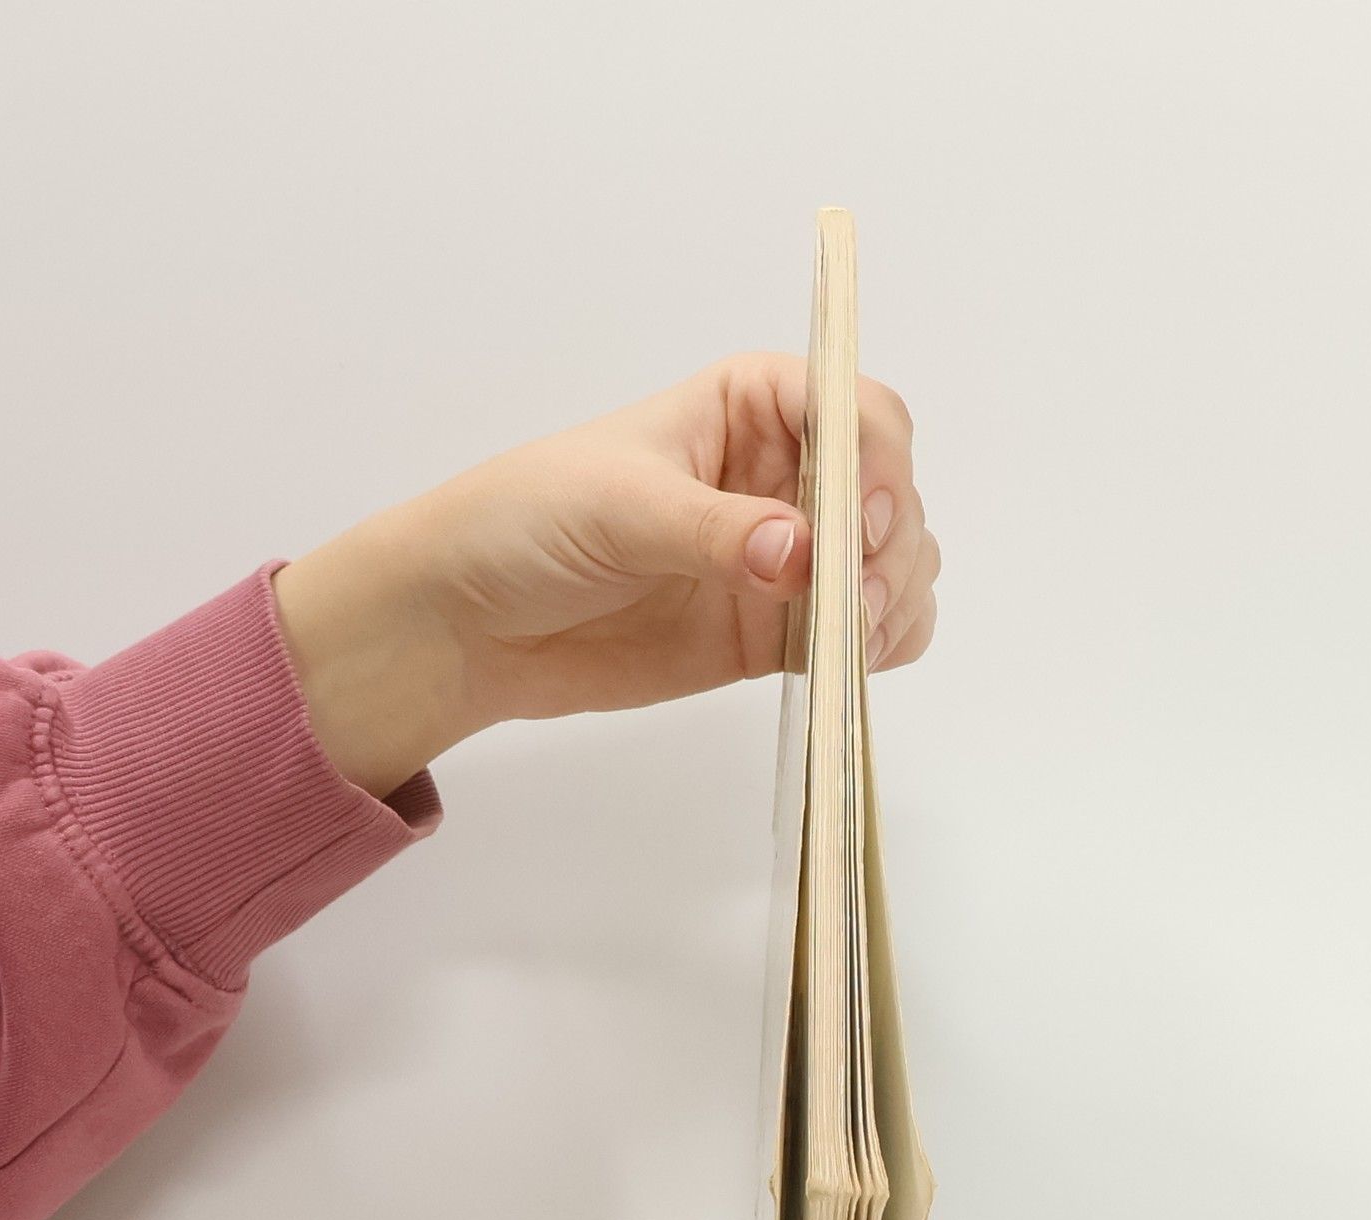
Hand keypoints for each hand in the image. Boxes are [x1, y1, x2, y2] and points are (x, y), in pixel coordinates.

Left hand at [272, 353, 938, 797]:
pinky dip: (883, 646)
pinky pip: (867, 633)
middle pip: (890, 493)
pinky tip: (858, 662)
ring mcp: (790, 558)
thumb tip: (801, 555)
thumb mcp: (617, 507)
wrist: (474, 622)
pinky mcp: (780, 631)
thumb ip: (714, 531)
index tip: (857, 525)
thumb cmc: (527, 522)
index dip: (876, 463)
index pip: (856, 410)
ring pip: (894, 564)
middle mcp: (786, 475)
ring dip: (897, 597)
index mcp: (751, 406)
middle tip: (853, 601)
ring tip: (853, 636)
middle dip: (890, 544)